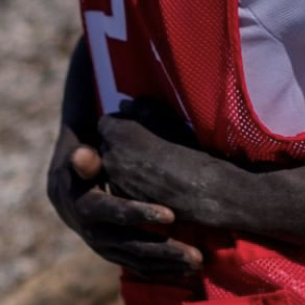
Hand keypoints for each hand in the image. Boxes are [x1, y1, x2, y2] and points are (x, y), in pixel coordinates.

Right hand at [46, 122, 201, 280]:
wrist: (67, 191)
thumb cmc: (85, 163)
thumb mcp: (82, 156)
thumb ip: (87, 157)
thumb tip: (80, 154)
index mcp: (87, 206)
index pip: (115, 212)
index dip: (141, 213)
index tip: (172, 214)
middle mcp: (95, 233)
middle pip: (132, 245)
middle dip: (165, 250)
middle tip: (197, 254)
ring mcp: (105, 247)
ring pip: (138, 260)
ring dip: (168, 264)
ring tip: (198, 263)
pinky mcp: (115, 254)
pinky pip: (138, 267)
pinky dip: (161, 271)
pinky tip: (186, 272)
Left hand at [99, 100, 243, 230]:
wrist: (198, 188)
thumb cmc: (185, 147)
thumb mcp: (165, 119)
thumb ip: (140, 109)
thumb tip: (123, 105)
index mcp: (118, 133)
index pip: (106, 122)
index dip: (120, 123)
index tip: (136, 126)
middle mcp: (110, 157)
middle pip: (106, 144)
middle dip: (118, 143)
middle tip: (143, 144)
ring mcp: (114, 181)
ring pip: (112, 166)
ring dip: (122, 162)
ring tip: (148, 163)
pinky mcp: (123, 200)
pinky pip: (119, 184)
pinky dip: (129, 180)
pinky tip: (150, 180)